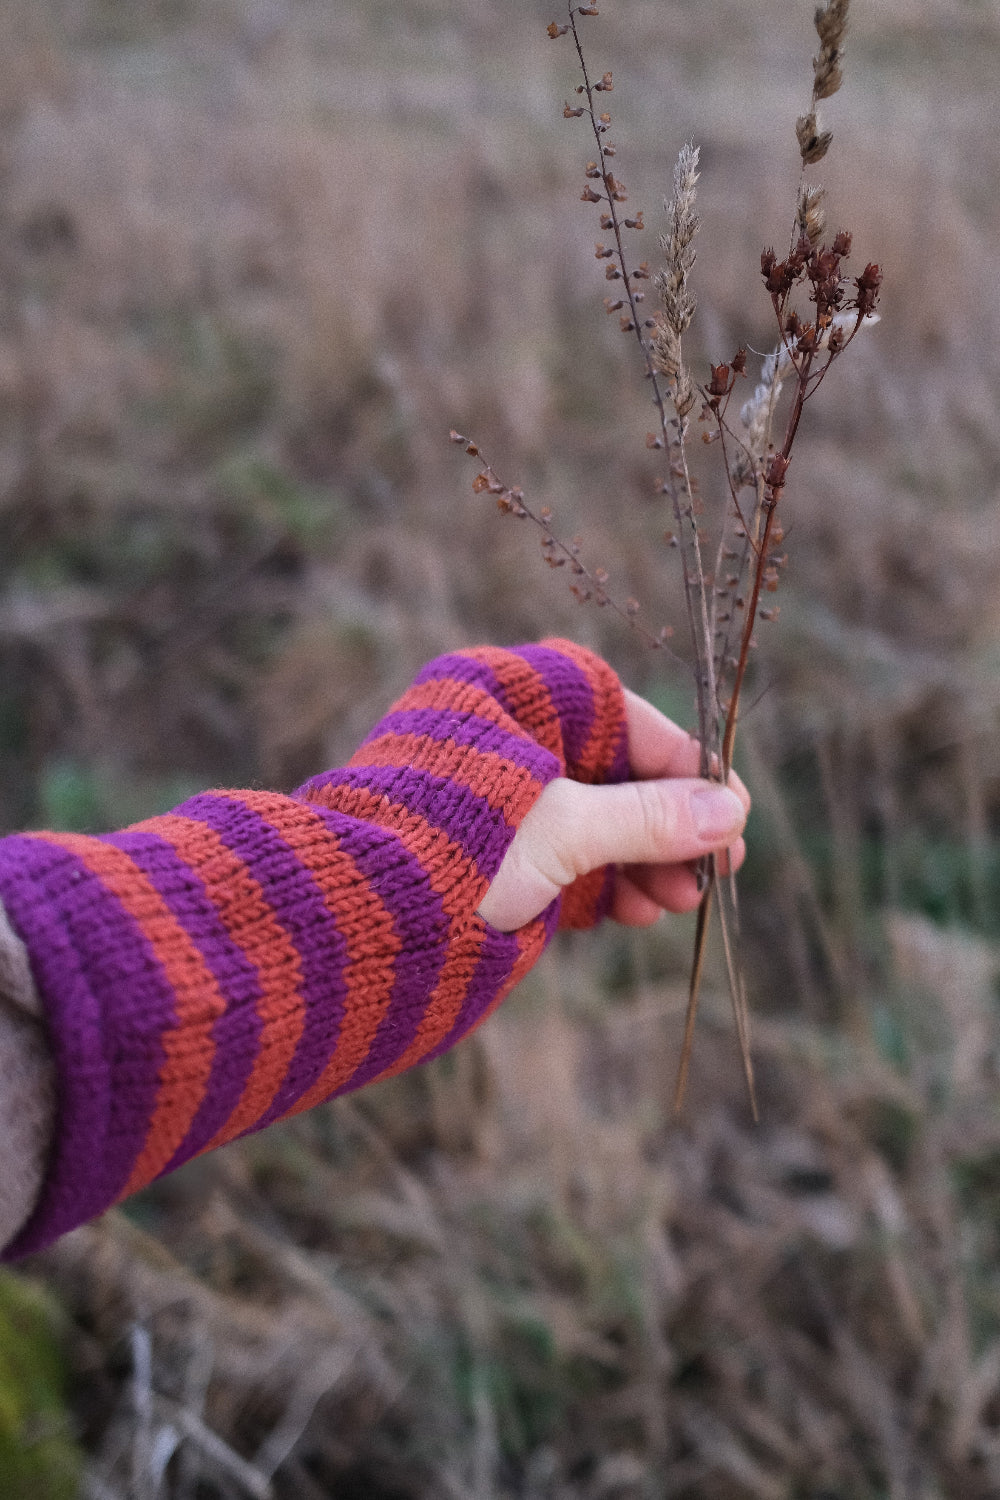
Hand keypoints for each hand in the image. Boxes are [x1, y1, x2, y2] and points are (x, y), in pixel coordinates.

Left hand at [478, 689, 748, 931]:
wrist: (361, 920)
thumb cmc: (457, 848)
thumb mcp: (560, 828)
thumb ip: (645, 817)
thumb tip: (730, 811)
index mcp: (513, 702)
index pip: (622, 718)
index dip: (686, 764)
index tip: (734, 810)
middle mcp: (508, 742)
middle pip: (615, 776)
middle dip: (669, 828)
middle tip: (719, 870)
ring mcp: (500, 801)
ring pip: (596, 824)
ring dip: (647, 864)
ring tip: (681, 901)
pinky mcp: (495, 855)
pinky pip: (567, 861)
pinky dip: (605, 886)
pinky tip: (639, 913)